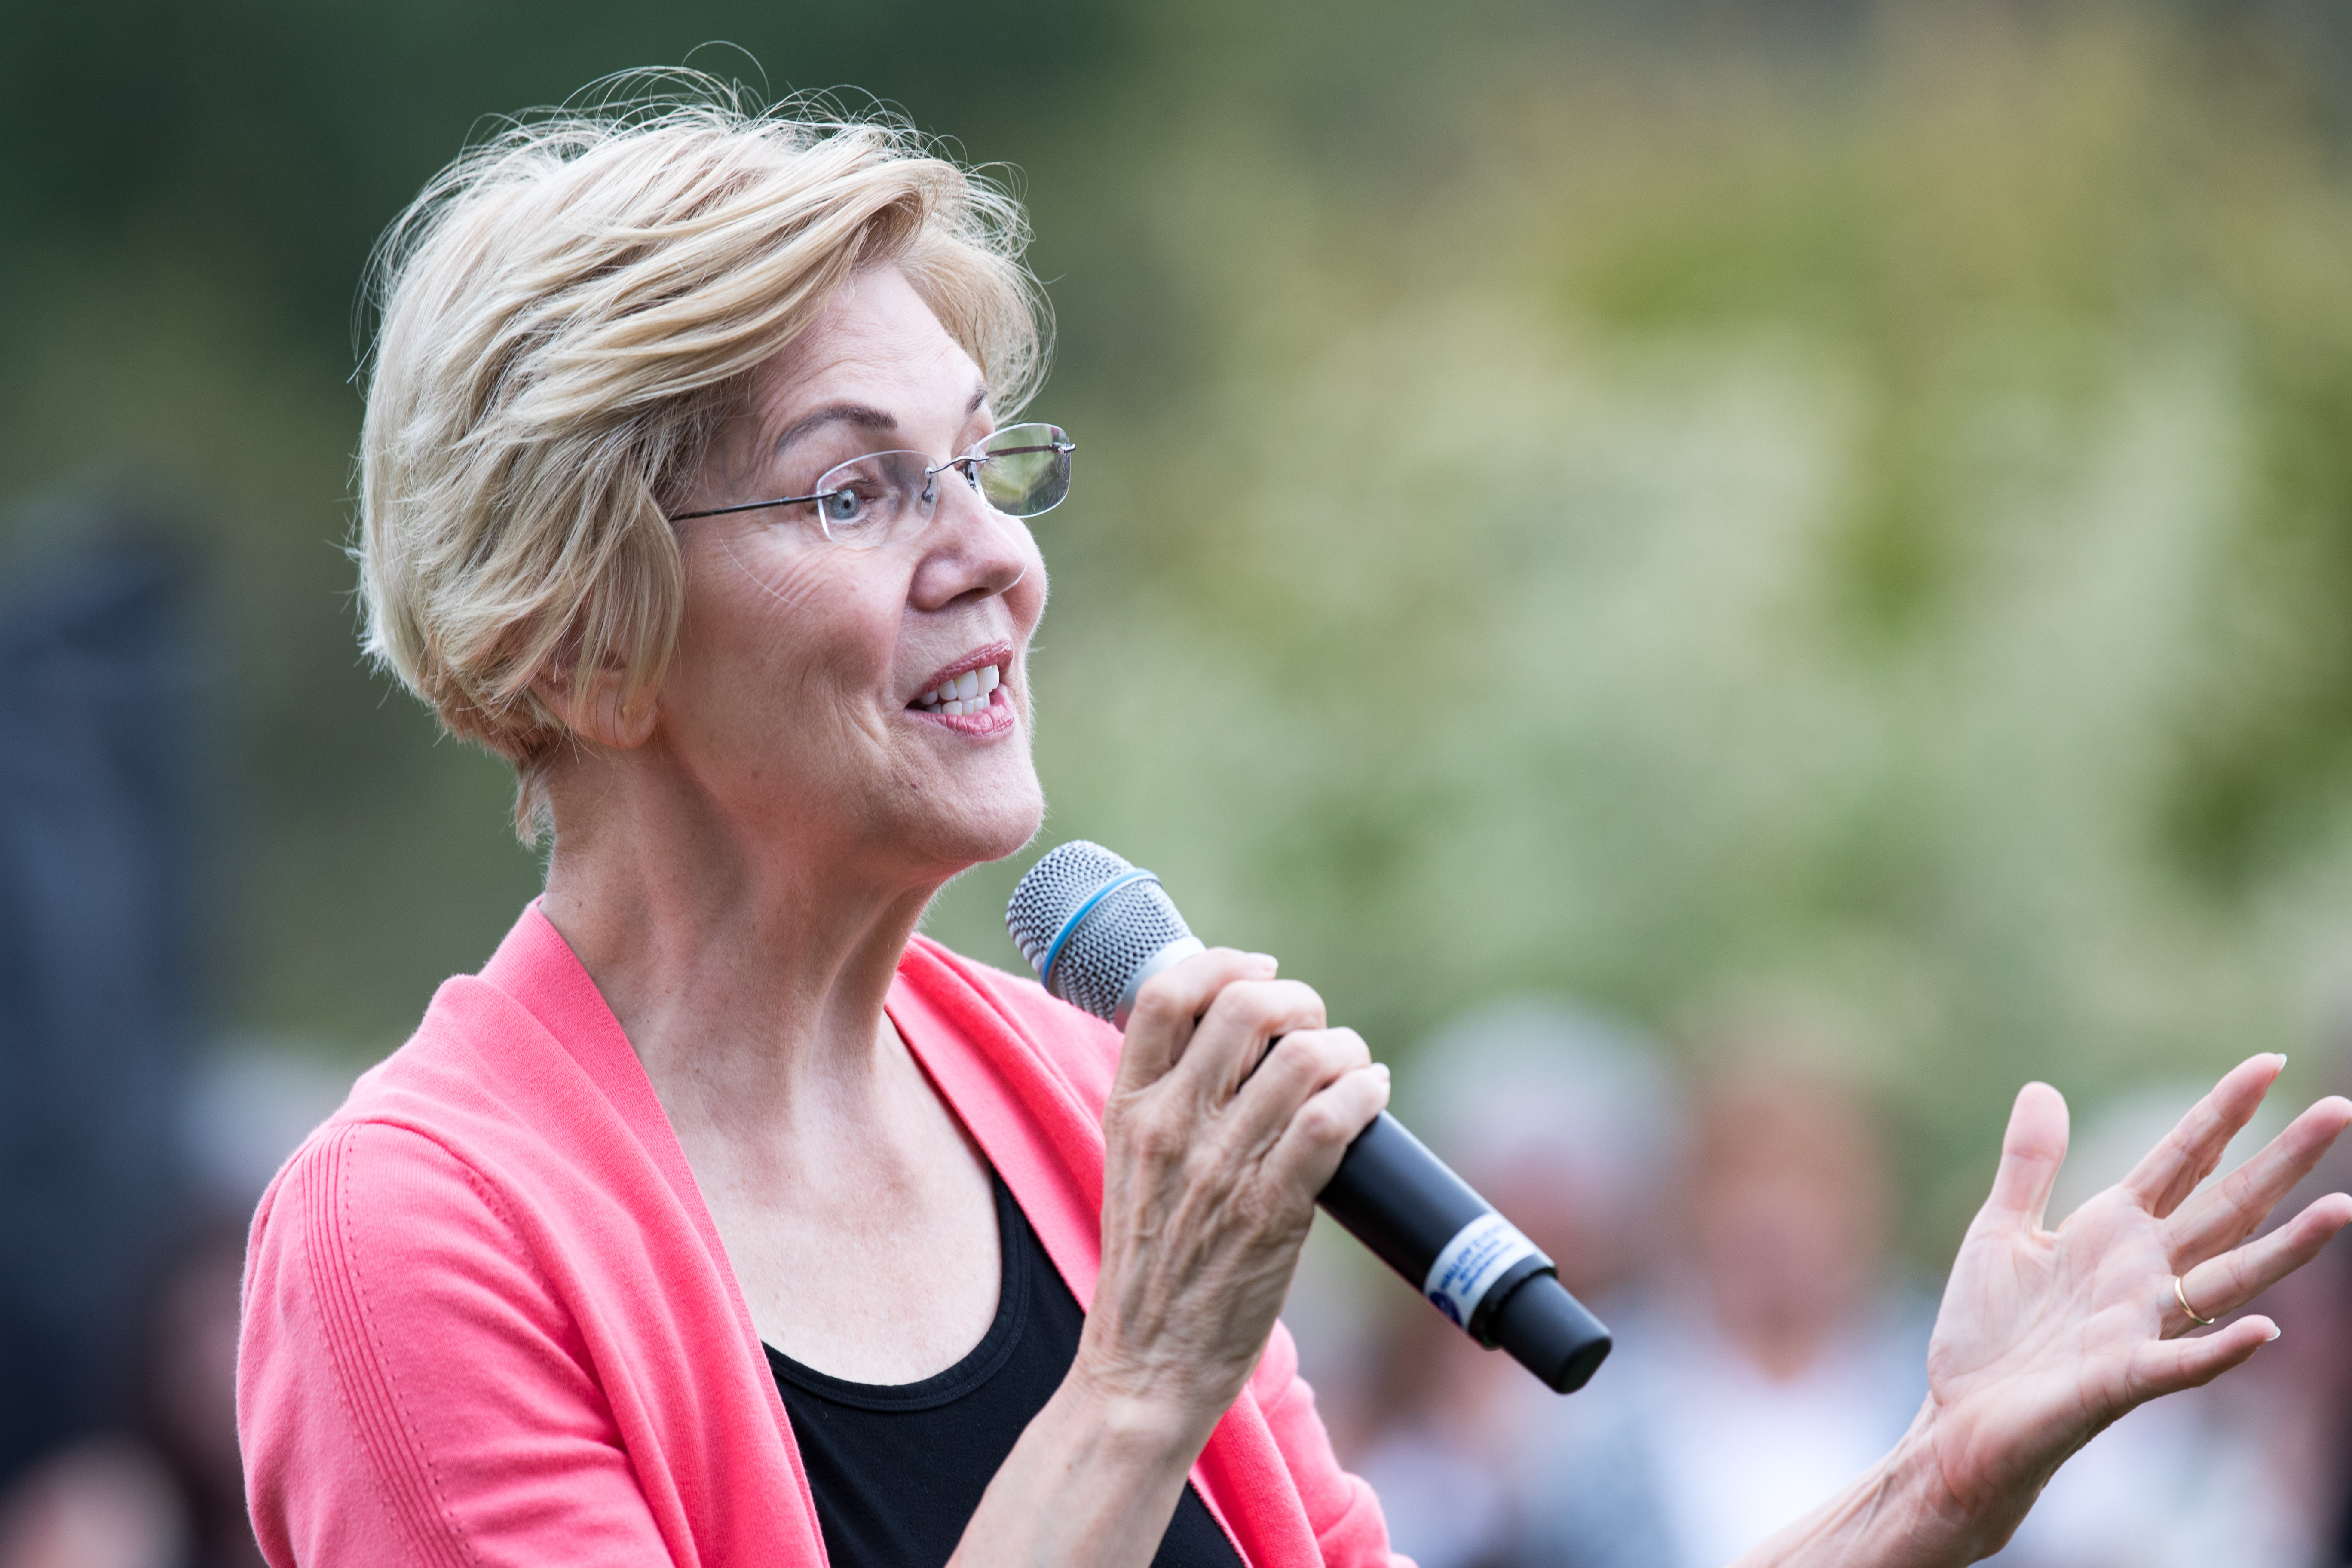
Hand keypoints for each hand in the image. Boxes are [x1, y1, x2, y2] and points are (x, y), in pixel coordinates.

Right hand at [1074, 949, 1389, 1443]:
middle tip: (1316, 1027)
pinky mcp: (1271, 1212)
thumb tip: (1232, 1037)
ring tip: (1353, 1067)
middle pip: (1244, 1008)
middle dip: (1299, 1002)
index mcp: (1128, 1109)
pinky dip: (1363, 1095)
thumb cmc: (1151, 1264)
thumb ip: (1167, 1101)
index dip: (1223, 963)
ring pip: (1302, 1059)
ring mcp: (1221, 1168)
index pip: (1163, 995)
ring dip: (1345, 1050)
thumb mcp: (1132, 1165)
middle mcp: (1171, 1127)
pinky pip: (1329, 1122)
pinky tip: (1370, 1096)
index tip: (1259, 969)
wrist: (1146, 1364)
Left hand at [1917, 1055, 2351, 1555]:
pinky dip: (2223, 1347)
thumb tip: (2042, 1087)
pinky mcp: (2120, 1379)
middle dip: (2281, 1161)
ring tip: (2341, 1209)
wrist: (1958, 1420)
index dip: (2222, 1112)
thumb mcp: (2000, 1231)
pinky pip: (2182, 1362)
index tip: (2269, 1063)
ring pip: (2228, 1279)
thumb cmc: (1987, 1335)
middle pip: (2226, 1205)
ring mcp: (2140, 1326)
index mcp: (2113, 1231)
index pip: (2182, 1159)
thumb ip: (2029, 1165)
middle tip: (2339, 1108)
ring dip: (2285, 1249)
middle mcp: (2143, 1273)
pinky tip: (2265, 1328)